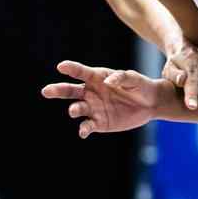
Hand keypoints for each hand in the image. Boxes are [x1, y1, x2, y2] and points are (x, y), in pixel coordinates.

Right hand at [41, 61, 168, 138]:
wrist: (150, 104)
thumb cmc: (140, 86)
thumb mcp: (133, 78)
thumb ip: (121, 77)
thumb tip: (107, 82)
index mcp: (97, 77)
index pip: (81, 72)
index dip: (71, 68)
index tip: (61, 66)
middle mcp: (90, 92)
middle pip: (70, 91)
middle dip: (58, 90)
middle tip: (47, 91)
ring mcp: (93, 108)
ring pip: (77, 108)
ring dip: (74, 109)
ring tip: (73, 110)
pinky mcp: (99, 122)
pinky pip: (87, 126)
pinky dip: (84, 129)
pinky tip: (83, 131)